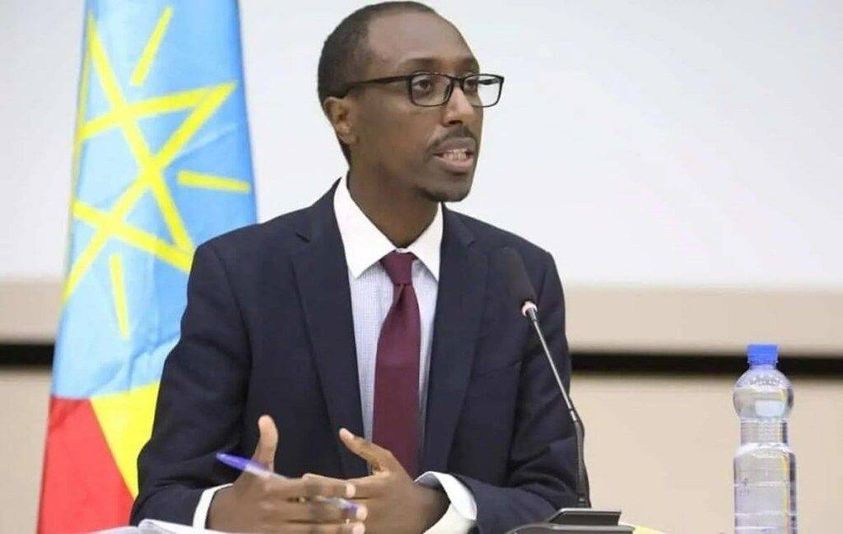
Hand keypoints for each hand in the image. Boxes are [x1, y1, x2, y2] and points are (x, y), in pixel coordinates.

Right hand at [208, 415, 367, 532]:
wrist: (223, 517)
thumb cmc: (247, 488)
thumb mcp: (255, 466)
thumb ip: (266, 443)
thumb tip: (266, 418)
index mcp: (274, 489)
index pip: (309, 487)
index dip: (331, 487)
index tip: (353, 488)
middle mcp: (276, 510)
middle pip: (314, 512)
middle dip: (340, 513)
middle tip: (364, 511)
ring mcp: (276, 530)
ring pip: (311, 531)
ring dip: (336, 531)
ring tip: (359, 529)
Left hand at [306, 428, 447, 533]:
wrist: (421, 513)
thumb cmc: (399, 483)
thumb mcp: (387, 461)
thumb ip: (364, 447)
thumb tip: (342, 432)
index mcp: (376, 487)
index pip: (346, 486)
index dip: (325, 483)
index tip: (305, 477)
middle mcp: (373, 508)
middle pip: (340, 507)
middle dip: (317, 502)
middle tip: (296, 496)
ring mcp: (371, 526)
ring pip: (341, 525)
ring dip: (321, 519)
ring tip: (300, 511)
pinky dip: (331, 529)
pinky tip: (316, 525)